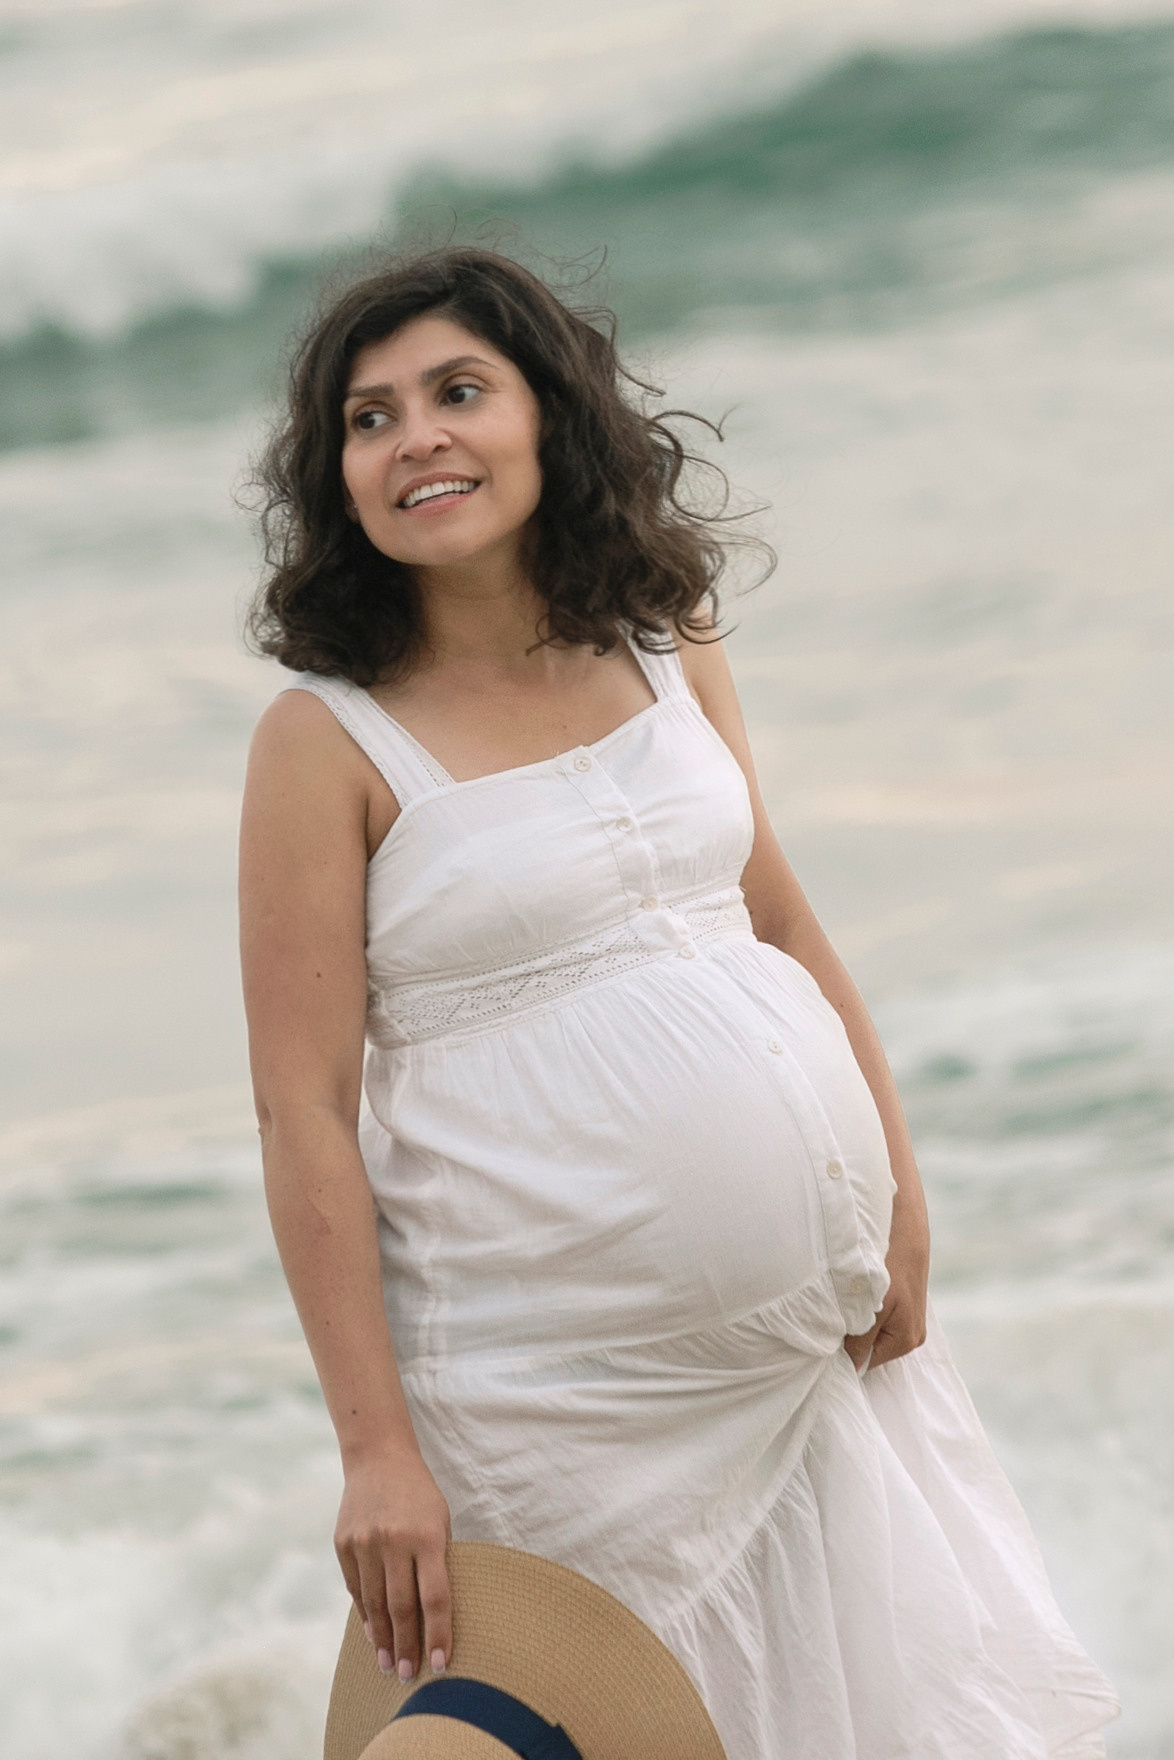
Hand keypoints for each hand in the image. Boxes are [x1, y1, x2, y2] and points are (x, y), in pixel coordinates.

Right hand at [334, 1444, 452, 1682]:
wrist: (378, 1458)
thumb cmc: (419, 1495)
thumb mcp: (439, 1520)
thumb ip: (436, 1563)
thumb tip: (433, 1617)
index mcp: (427, 1536)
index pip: (435, 1597)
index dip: (438, 1634)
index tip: (441, 1665)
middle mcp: (394, 1541)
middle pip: (402, 1607)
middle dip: (406, 1647)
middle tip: (408, 1676)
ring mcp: (365, 1543)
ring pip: (374, 1603)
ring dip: (383, 1639)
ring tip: (388, 1665)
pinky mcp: (343, 1543)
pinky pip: (355, 1588)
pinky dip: (365, 1614)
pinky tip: (373, 1634)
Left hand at [844, 1197, 929, 1372]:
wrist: (901, 1217)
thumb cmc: (887, 1261)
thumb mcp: (869, 1306)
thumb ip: (858, 1340)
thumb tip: (851, 1368)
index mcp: (906, 1341)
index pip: (865, 1362)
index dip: (842, 1351)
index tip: (824, 1334)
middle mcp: (912, 1333)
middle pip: (869, 1345)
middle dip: (849, 1332)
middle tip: (830, 1311)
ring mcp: (909, 1315)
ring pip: (870, 1325)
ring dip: (854, 1315)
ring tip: (844, 1294)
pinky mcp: (904, 1297)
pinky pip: (876, 1309)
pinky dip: (862, 1301)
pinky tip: (855, 1285)